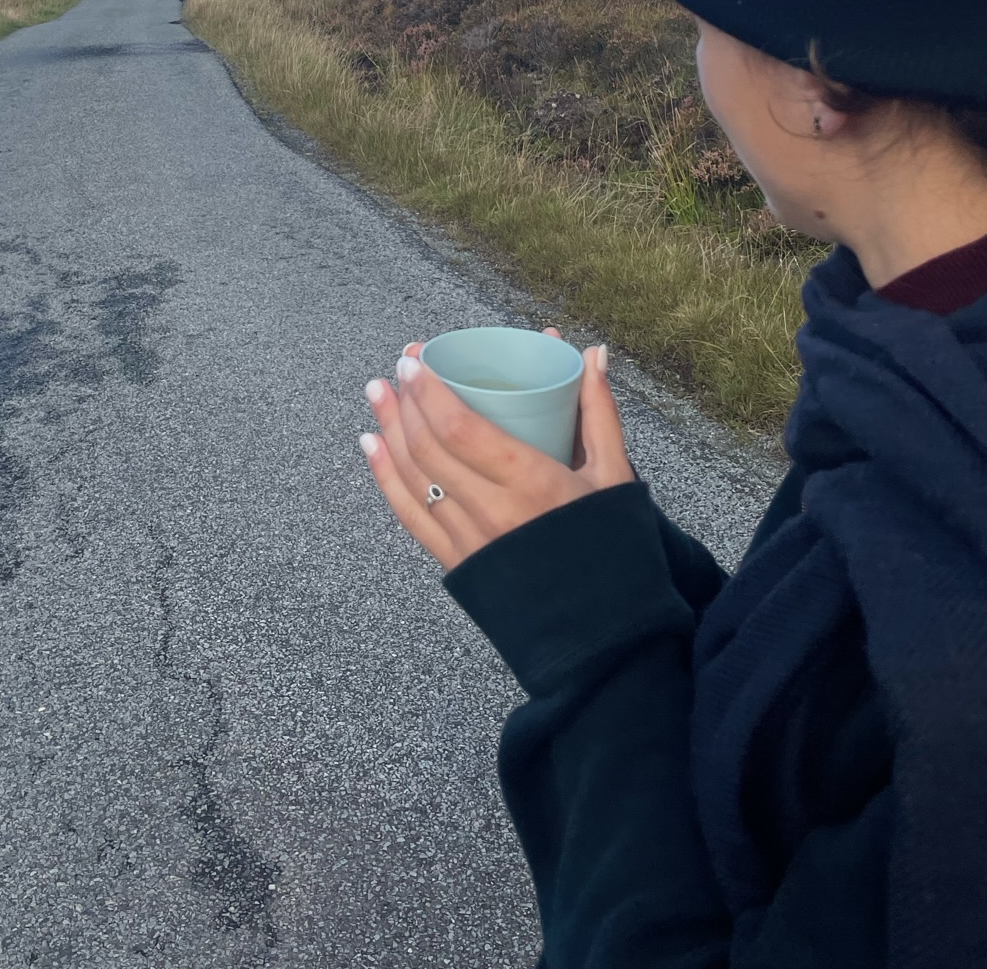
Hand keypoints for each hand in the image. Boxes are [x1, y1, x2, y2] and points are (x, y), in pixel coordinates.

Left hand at [359, 332, 631, 571]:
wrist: (606, 632)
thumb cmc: (614, 548)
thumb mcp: (614, 476)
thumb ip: (599, 411)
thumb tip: (593, 353)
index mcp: (531, 482)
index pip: (460, 428)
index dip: (429, 393)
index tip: (415, 362)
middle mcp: (492, 511)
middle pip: (428, 449)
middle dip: (404, 403)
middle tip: (395, 370)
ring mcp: (470, 541)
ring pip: (414, 478)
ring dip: (389, 431)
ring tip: (377, 394)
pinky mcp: (458, 564)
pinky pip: (410, 517)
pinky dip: (386, 478)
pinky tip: (372, 446)